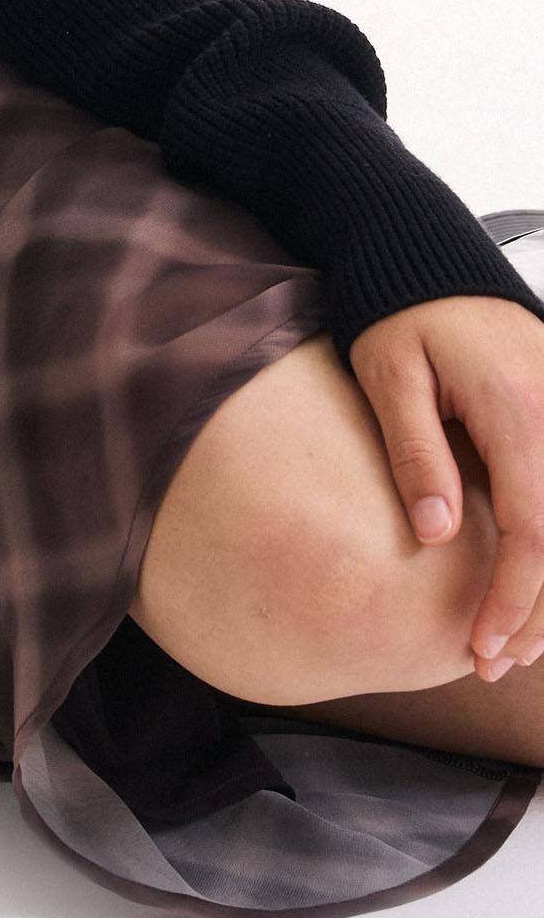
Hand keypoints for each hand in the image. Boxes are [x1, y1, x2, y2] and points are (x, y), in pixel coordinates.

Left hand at [349, 295, 543, 679]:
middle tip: (495, 661)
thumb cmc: (401, 312)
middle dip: (540, 613)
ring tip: (520, 642)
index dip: (513, 598)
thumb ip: (415, 452)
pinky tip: (538, 586)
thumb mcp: (389, 374)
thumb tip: (436, 533)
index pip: (534, 530)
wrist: (428, 256)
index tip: (482, 645)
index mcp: (518, 410)